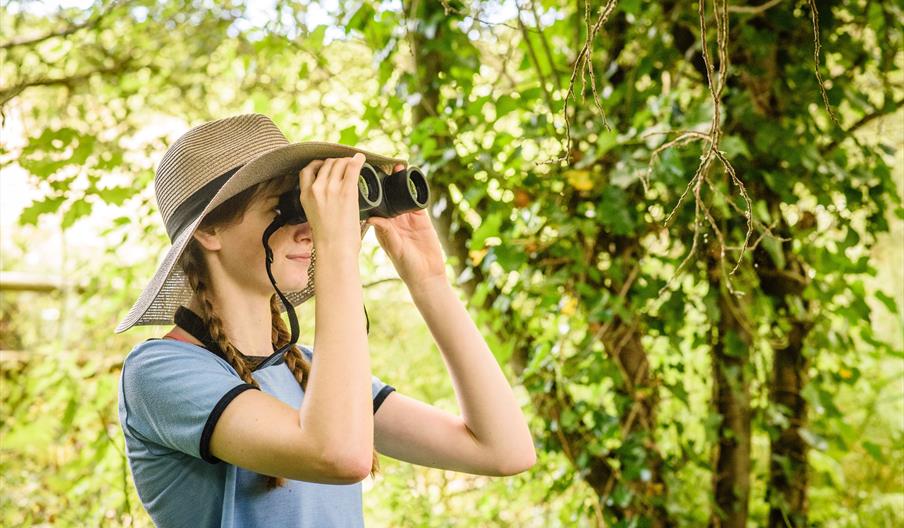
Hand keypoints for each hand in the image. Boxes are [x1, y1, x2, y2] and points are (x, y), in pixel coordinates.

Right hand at [298, 154, 366, 254]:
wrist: (335, 248)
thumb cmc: (328, 237)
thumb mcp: (313, 214)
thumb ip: (317, 200)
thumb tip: (329, 192)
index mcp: (305, 195)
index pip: (307, 169)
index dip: (318, 163)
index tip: (326, 164)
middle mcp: (316, 189)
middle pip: (326, 164)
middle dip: (337, 162)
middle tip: (345, 165)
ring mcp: (331, 189)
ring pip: (339, 163)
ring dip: (348, 161)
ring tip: (354, 163)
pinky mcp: (347, 192)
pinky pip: (352, 168)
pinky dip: (358, 160)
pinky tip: (362, 158)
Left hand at [366, 163, 446, 289]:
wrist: (427, 275)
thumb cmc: (406, 266)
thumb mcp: (395, 248)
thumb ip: (387, 233)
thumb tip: (372, 218)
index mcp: (383, 227)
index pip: (376, 205)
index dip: (372, 192)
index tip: (367, 178)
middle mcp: (394, 221)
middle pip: (389, 196)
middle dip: (386, 182)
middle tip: (383, 165)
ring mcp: (408, 219)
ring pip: (402, 196)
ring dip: (401, 182)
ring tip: (398, 166)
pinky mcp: (422, 219)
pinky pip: (417, 201)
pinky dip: (416, 190)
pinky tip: (414, 178)